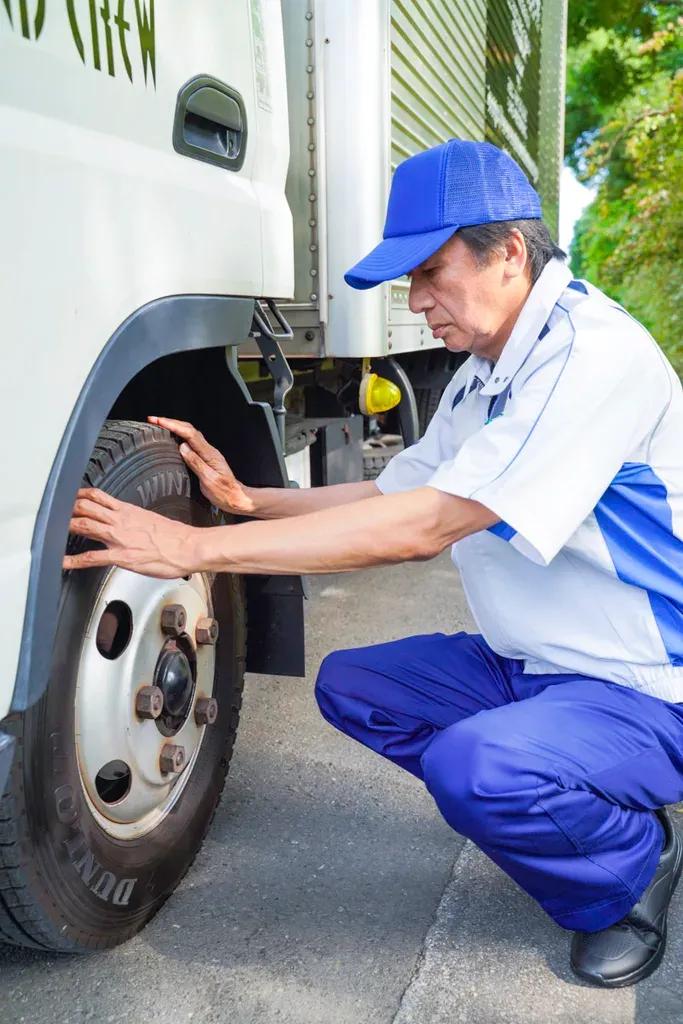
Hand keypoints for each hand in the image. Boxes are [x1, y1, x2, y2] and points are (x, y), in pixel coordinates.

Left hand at [63, 488, 197, 577]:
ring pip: (84, 525)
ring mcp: (119, 538)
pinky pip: (92, 557)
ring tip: (52, 532)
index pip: (98, 497)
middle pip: (85, 507)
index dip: (79, 496)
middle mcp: (121, 521)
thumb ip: (136, 520)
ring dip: (66, 527)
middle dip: (67, 509)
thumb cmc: (176, 537)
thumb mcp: (153, 520)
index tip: (70, 498)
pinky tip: (64, 563)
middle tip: (55, 514)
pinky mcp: (122, 556)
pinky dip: (74, 560)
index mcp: (128, 511)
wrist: (189, 546)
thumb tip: (130, 523)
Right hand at [148, 416, 254, 514]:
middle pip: (189, 430)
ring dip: (175, 428)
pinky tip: (174, 439)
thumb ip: (196, 463)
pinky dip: (180, 436)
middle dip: (171, 422)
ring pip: (190, 434)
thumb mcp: (209, 481)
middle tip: (154, 420)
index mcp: (209, 454)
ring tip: (160, 425)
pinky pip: (192, 443)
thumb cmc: (224, 493)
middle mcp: (209, 451)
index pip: (189, 434)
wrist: (237, 499)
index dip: (172, 425)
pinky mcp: (207, 459)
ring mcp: (208, 454)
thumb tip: (182, 447)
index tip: (158, 421)